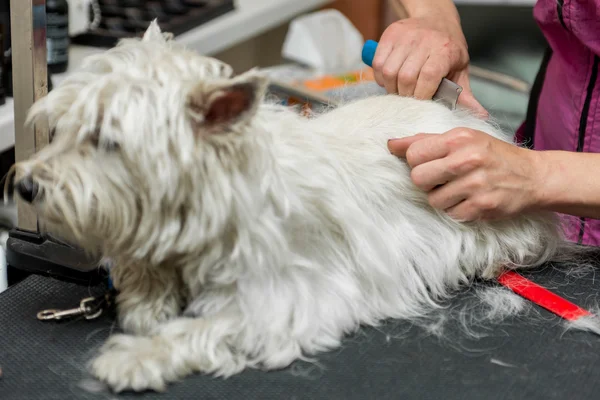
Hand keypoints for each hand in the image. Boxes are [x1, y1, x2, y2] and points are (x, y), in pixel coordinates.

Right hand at [373, 17, 486, 116]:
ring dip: (391, 87)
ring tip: (399, 89)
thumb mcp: (460, 69)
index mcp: (445, 50)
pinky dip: (380, 77)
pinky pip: (378, 63)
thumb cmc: (448, 48)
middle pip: (406, 77)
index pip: (428, 77)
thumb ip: (465, 94)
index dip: (422, 94)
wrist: (436, 19)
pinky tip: (390, 79)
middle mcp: (424, 41)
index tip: (422, 102)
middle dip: (405, 94)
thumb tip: (478, 115)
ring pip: (389, 72)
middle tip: (409, 98)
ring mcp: (405, 37)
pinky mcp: (390, 34)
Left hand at [387, 128, 543, 220]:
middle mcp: (467, 159)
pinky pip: (451, 214)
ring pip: (433, 200)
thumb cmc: (492, 155)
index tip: (429, 163)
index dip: (416, 161)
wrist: (534, 176)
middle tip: (442, 179)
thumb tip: (391, 144)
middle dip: (426, 181)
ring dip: (442, 198)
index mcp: (459, 139)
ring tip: (459, 189)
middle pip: (418, 178)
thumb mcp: (463, 138)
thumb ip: (425, 140)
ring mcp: (476, 184)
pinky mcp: (483, 206)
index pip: (413, 153)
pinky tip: (470, 199)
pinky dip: (457, 210)